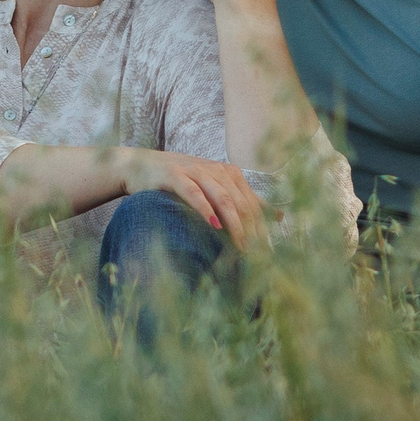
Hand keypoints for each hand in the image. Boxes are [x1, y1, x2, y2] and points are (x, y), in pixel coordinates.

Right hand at [123, 149, 269, 251]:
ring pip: (222, 198)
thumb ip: (244, 200)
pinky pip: (194, 193)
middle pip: (241, 202)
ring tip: (241, 246)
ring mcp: (196, 171)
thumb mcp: (214, 188)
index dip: (262, 227)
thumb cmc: (180, 181)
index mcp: (230, 173)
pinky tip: (214, 225)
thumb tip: (279, 215)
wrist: (140, 165)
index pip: (252, 203)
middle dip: (252, 230)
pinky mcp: (175, 176)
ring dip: (234, 224)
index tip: (267, 251)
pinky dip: (206, 209)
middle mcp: (217, 169)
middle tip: (257, 255)